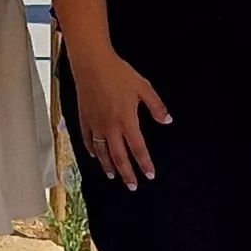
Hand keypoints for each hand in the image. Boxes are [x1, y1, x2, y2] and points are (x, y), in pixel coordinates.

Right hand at [69, 41, 169, 186]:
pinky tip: (95, 155)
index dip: (144, 164)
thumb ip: (156, 106)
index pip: (138, 149)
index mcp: (127, 121)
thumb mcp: (143, 87)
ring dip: (108, 166)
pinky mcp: (84, 119)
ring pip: (102, 152)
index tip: (149, 175)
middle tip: (132, 186)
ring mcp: (95, 125)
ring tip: (113, 176)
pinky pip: (88, 140)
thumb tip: (166, 120)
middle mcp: (110, 127)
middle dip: (127, 173)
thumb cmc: (118, 74)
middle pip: (119, 157)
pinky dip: (92, 150)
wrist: (92, 64)